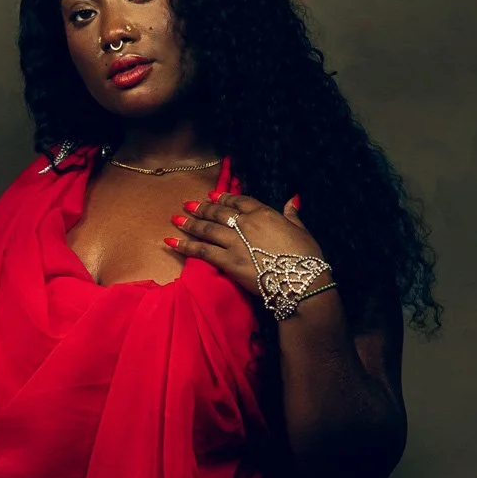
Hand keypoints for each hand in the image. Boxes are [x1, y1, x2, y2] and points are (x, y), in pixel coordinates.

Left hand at [165, 190, 329, 300]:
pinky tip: (170, 241)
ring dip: (190, 223)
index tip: (213, 195)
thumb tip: (292, 200)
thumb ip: (292, 215)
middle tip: (188, 205)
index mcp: (264, 213)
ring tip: (176, 219)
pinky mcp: (227, 261)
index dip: (225, 197)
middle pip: (219, 212)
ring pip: (207, 229)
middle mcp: (246, 224)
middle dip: (203, 208)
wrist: (300, 282)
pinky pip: (202, 251)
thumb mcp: (302, 230)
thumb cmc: (306, 258)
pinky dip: (185, 246)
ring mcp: (234, 242)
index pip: (240, 201)